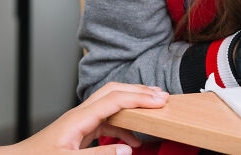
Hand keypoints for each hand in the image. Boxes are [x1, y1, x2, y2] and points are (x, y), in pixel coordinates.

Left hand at [12, 82, 168, 153]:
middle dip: (139, 91)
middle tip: (162, 97)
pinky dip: (123, 126)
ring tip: (152, 114)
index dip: (140, 98)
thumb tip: (127, 149)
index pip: (116, 99)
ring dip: (133, 107)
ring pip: (111, 104)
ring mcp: (78, 122)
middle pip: (114, 91)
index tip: (161, 101)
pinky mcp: (78, 132)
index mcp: (78, 119)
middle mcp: (79, 115)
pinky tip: (131, 140)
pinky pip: (106, 120)